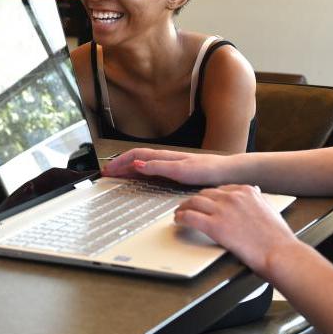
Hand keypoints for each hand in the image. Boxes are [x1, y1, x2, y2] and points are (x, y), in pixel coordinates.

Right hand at [103, 147, 233, 186]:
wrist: (226, 172)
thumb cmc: (207, 170)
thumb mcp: (180, 170)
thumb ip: (158, 167)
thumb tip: (137, 164)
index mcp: (164, 156)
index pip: (135, 155)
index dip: (120, 162)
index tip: (107, 170)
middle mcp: (165, 158)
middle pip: (136, 158)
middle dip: (120, 164)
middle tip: (106, 173)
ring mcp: (170, 164)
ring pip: (143, 163)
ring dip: (128, 168)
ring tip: (117, 174)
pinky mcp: (175, 171)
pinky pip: (151, 170)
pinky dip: (140, 172)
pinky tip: (140, 177)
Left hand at [174, 184, 296, 276]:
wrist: (279, 252)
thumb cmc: (277, 237)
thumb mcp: (270, 209)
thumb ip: (259, 199)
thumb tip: (256, 192)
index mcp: (246, 191)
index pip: (220, 189)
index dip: (209, 196)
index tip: (205, 201)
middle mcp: (232, 196)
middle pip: (205, 194)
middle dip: (195, 201)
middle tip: (189, 207)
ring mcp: (223, 210)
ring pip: (194, 202)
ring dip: (184, 207)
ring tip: (179, 213)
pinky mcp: (215, 226)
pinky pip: (190, 217)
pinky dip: (181, 217)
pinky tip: (179, 221)